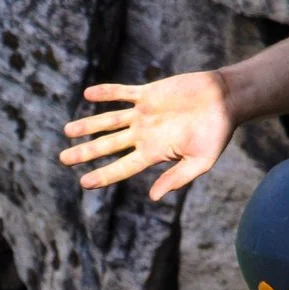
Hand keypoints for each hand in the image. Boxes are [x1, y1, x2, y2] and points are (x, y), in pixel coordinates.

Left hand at [58, 70, 234, 198]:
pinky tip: (87, 95)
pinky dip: (106, 93)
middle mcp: (144, 134)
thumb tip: (153, 197)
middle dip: (85, 152)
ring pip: (109, 120)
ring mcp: (144, 114)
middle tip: (62, 159)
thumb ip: (177, 178)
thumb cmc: (217, 132)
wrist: (226, 99)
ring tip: (67, 131)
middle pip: (108, 145)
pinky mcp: (148, 93)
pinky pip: (122, 93)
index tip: (84, 183)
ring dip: (88, 124)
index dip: (103, 175)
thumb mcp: (201, 162)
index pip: (122, 167)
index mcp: (154, 153)